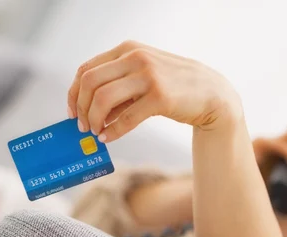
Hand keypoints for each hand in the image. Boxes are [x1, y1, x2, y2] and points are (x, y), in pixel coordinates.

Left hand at [67, 41, 243, 142]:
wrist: (212, 94)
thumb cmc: (176, 88)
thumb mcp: (145, 76)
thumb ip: (120, 87)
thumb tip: (91, 111)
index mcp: (128, 49)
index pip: (87, 70)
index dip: (74, 94)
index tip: (73, 113)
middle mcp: (136, 58)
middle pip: (90, 83)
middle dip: (81, 108)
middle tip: (84, 127)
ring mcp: (149, 76)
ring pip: (103, 99)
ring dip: (94, 120)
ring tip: (97, 133)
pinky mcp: (160, 97)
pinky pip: (126, 117)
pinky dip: (113, 131)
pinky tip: (109, 138)